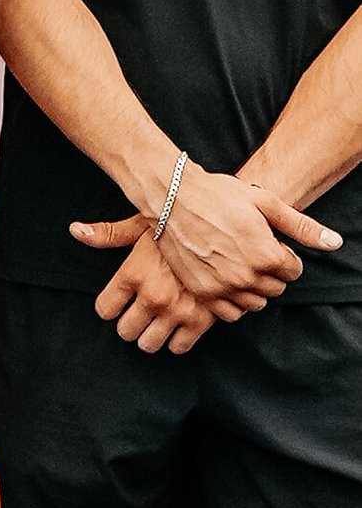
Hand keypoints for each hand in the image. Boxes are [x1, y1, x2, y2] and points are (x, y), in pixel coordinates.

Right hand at [70, 163, 338, 316]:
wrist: (172, 196)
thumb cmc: (219, 194)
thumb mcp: (265, 202)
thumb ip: (302, 227)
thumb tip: (335, 243)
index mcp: (267, 255)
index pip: (293, 271)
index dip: (284, 254)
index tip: (268, 241)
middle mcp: (246, 276)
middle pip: (276, 288)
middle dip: (270, 272)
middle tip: (251, 251)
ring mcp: (222, 286)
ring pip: (255, 303)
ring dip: (253, 288)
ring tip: (239, 265)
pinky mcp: (201, 292)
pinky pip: (229, 313)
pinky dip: (233, 302)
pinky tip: (227, 282)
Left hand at [90, 235, 216, 353]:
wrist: (227, 235)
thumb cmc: (181, 226)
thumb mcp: (142, 224)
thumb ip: (109, 233)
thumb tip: (75, 230)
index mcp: (133, 274)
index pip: (105, 309)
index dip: (109, 306)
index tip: (117, 303)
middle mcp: (152, 296)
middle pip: (125, 331)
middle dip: (129, 323)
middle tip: (138, 314)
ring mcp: (177, 311)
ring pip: (148, 344)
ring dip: (150, 335)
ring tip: (156, 322)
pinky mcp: (201, 321)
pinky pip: (179, 347)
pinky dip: (176, 340)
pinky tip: (178, 325)